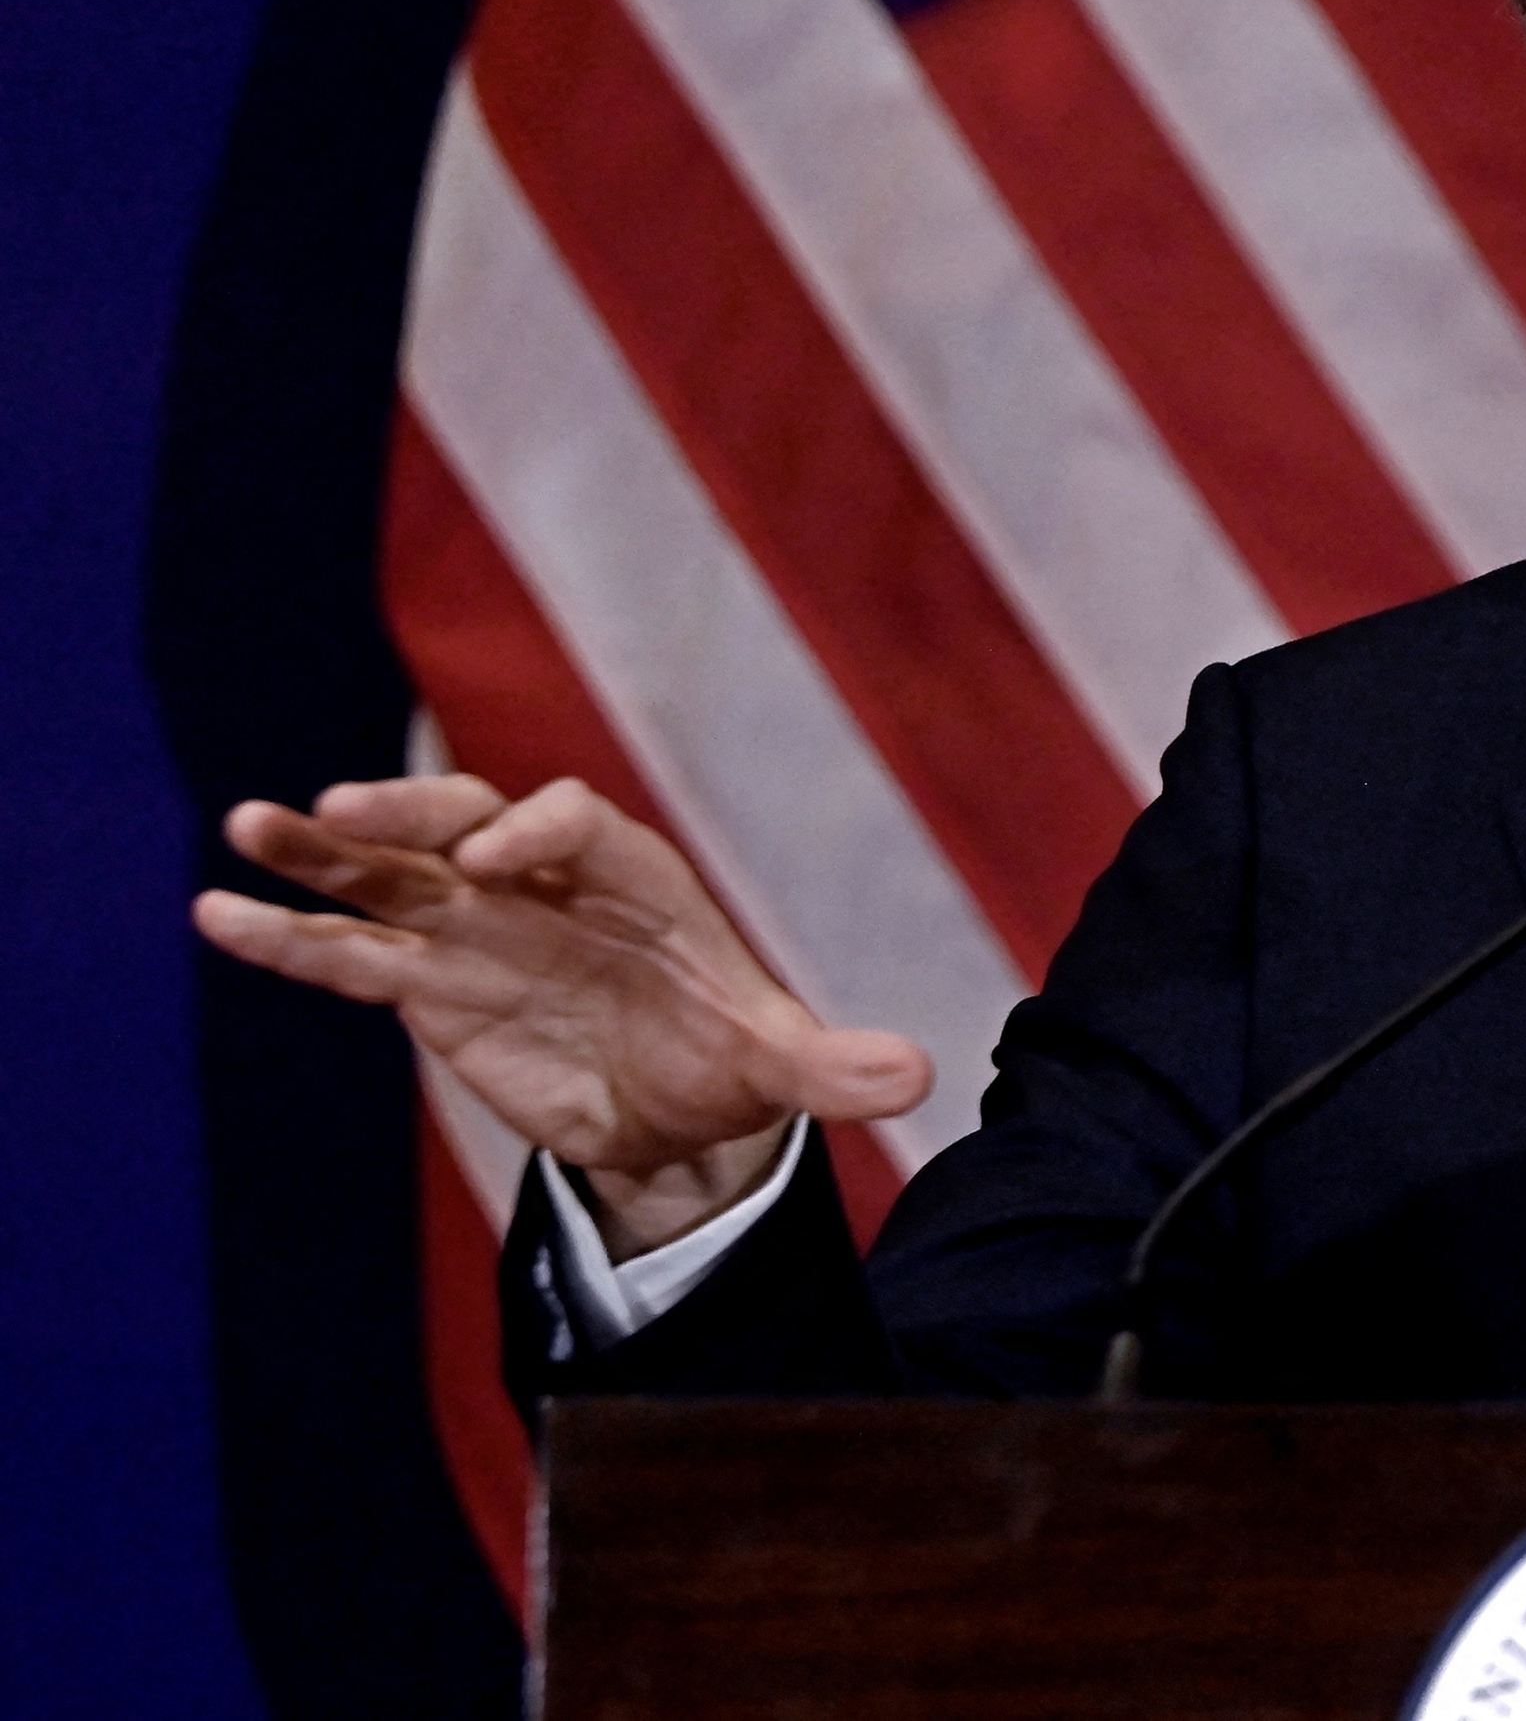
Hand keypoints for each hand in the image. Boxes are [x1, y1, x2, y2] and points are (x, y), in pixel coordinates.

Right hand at [194, 774, 930, 1252]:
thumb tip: (917, 1081)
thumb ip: (835, 1067)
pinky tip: (217, 915)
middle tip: (340, 807)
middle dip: (412, 812)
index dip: (534, 832)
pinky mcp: (428, 984)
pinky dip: (288, 937)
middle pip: (467, 820)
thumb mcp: (784, 1066)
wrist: (676, 1108)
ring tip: (247, 828)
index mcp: (630, 876)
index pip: (576, 824)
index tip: (493, 864)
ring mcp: (474, 928)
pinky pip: (350, 953)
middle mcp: (541, 884)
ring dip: (323, 850)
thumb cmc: (727, 1057)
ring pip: (390, 873)